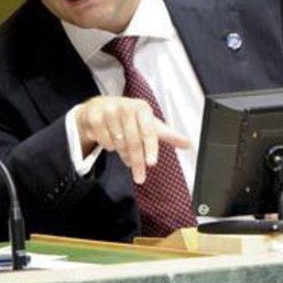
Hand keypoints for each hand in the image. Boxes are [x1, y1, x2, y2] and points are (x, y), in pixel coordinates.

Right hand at [73, 95, 189, 184]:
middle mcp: (125, 106)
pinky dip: (108, 145)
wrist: (98, 108)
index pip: (148, 130)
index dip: (150, 147)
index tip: (151, 163)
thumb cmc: (128, 117)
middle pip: (132, 141)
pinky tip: (110, 140)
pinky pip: (104, 141)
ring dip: (122, 153)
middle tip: (139, 177)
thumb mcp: (148, 123)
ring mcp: (108, 110)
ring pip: (118, 143)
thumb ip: (167, 134)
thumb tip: (188, 143)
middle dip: (137, 161)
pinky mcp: (94, 116)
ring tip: (124, 151)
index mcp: (141, 107)